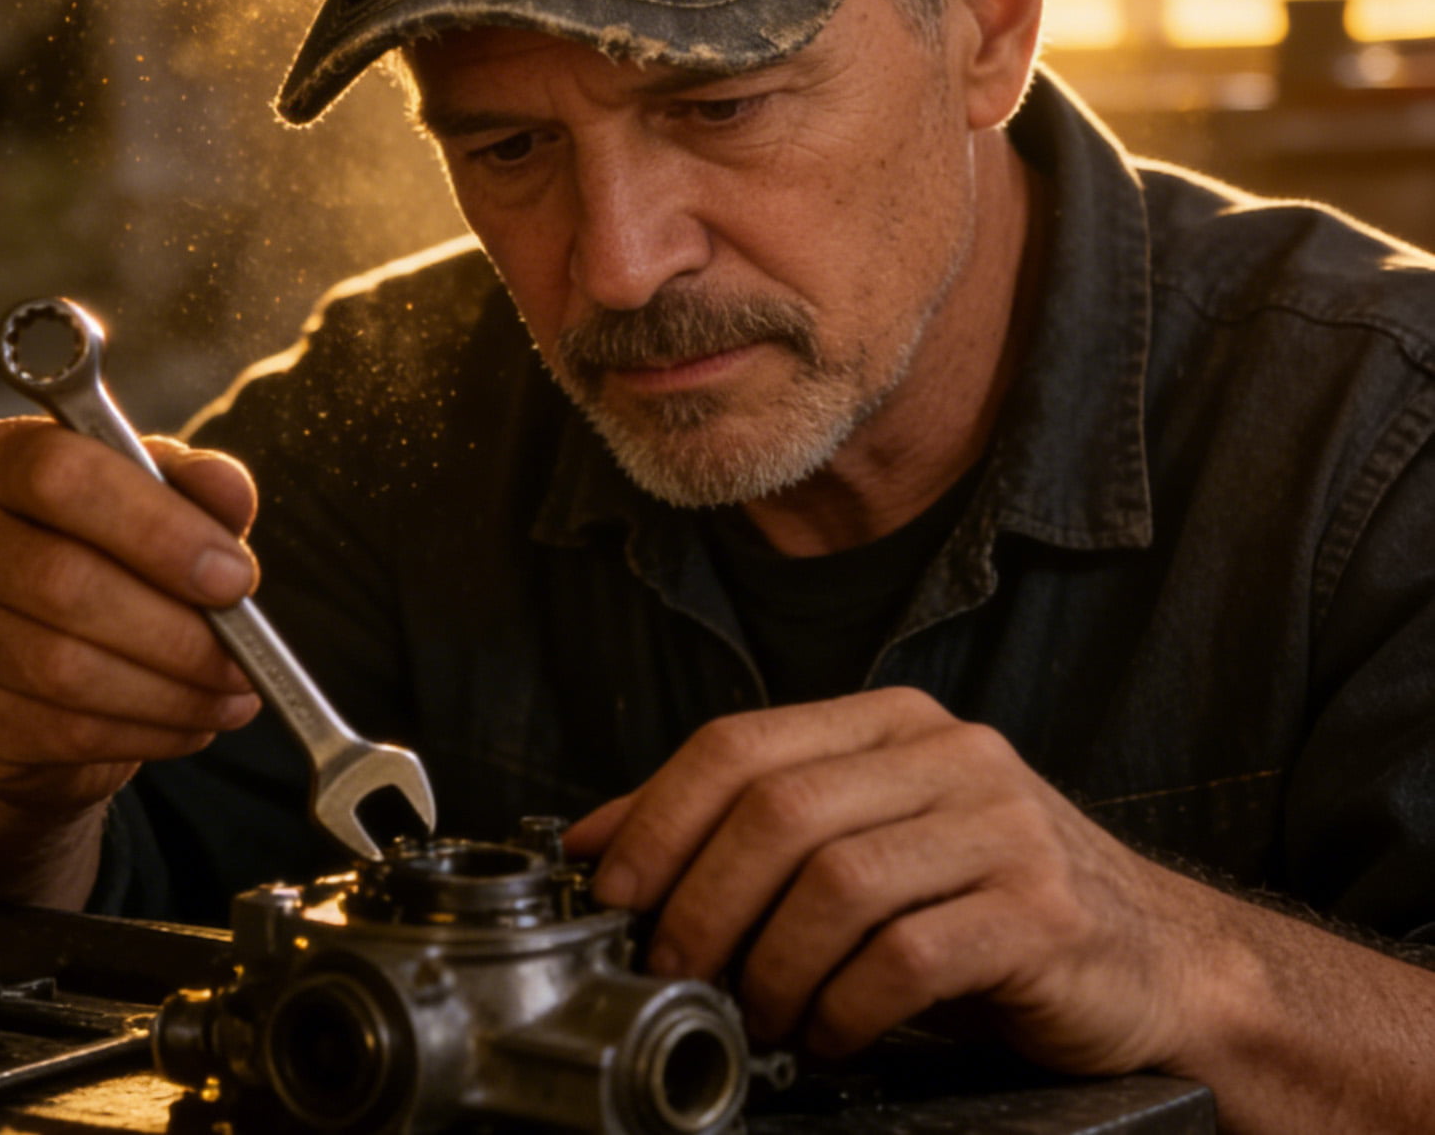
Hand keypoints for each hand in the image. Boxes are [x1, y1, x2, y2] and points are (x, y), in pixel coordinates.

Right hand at [0, 417, 261, 819]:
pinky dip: (142, 732)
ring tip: (233, 694)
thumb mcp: (154, 501)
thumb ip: (193, 486)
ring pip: (62, 669)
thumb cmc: (102, 553)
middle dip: (177, 629)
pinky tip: (191, 723)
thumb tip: (229, 492)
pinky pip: (55, 730)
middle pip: (63, 582)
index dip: (157, 528)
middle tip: (245, 654)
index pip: (63, 474)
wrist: (23, 652)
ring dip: (170, 692)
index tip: (235, 576)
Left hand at [563, 687, 1214, 1077]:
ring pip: (834, 882)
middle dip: (700, 902)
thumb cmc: (987, 906)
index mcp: (891, 722)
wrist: (1161, 964)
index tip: (611, 891)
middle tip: (673, 974)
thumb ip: (748, 832)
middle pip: (777, 810)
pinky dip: (843, 1009)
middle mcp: (946, 754)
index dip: (657, 816)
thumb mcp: (866, 845)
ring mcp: (1002, 825)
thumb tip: (600, 840)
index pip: (740, 743)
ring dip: (770, 968)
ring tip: (759, 1017)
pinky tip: (832, 1037)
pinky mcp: (1043, 911)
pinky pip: (904, 959)